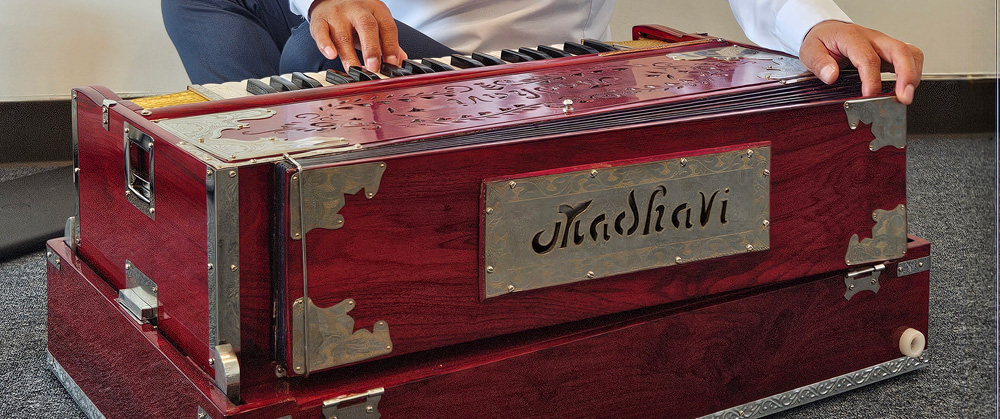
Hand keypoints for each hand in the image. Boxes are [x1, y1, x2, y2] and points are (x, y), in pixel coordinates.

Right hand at [308, 0, 406, 72]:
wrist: (331, 0)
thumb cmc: (356, 18)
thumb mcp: (376, 25)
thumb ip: (388, 42)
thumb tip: (401, 61)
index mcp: (375, 10)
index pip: (387, 27)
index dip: (391, 47)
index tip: (392, 64)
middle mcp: (357, 9)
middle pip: (367, 26)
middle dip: (371, 49)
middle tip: (373, 68)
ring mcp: (337, 14)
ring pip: (343, 35)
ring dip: (349, 56)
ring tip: (355, 71)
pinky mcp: (320, 20)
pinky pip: (321, 32)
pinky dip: (325, 45)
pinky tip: (331, 55)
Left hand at [799, 21, 922, 104]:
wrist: (827, 31)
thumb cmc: (821, 41)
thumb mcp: (810, 50)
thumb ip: (819, 63)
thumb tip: (830, 76)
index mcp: (852, 37)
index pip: (868, 58)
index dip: (872, 79)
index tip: (870, 95)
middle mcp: (873, 38)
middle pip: (899, 51)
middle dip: (906, 75)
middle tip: (904, 97)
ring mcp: (884, 44)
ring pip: (910, 52)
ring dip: (913, 74)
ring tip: (906, 95)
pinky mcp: (889, 51)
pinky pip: (909, 57)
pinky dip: (913, 72)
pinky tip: (906, 87)